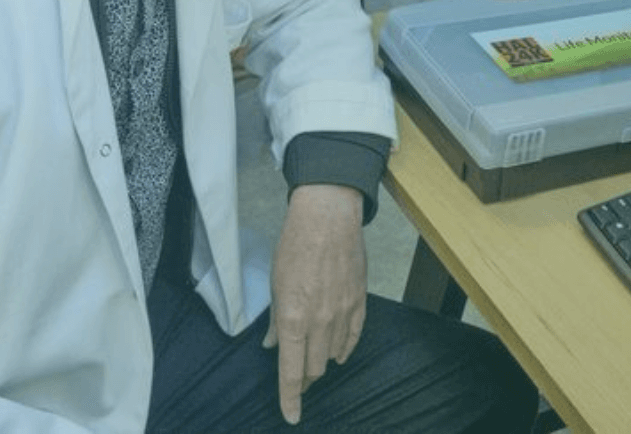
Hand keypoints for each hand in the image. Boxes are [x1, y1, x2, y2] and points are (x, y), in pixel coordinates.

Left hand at [264, 184, 366, 424]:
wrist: (328, 216)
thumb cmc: (295, 244)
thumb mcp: (276, 282)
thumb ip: (274, 319)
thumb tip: (271, 345)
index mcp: (293, 318)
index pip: (291, 372)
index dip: (290, 398)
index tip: (291, 416)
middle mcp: (319, 321)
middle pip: (313, 368)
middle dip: (303, 375)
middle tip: (296, 370)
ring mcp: (342, 313)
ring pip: (333, 355)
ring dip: (322, 360)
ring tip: (313, 354)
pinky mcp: (359, 301)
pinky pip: (353, 337)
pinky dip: (344, 349)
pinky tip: (339, 353)